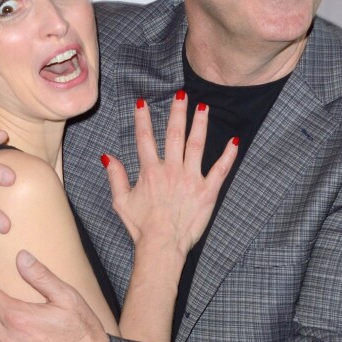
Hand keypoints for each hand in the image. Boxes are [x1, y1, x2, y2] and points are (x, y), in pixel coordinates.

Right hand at [103, 91, 237, 256]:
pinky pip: (220, 169)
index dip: (142, 119)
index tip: (142, 102)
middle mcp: (171, 170)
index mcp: (150, 171)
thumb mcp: (121, 202)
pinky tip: (234, 140)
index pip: (145, 139)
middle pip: (174, 135)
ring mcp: (191, 179)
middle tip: (181, 94)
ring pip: (196, 145)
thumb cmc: (141, 226)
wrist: (161, 246)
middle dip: (177, 112)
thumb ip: (115, 177)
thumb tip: (108, 157)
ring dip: (200, 125)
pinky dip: (228, 155)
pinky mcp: (208, 191)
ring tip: (203, 107)